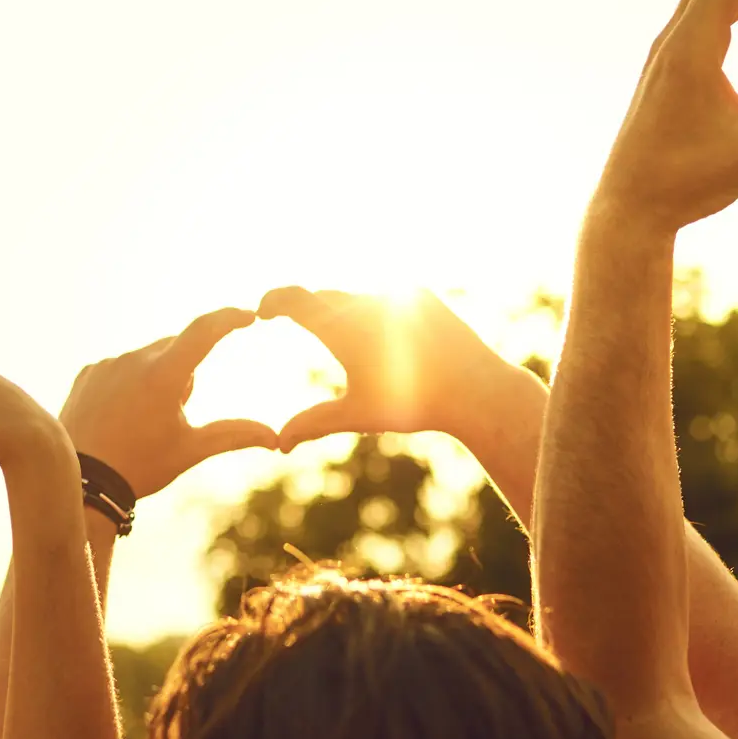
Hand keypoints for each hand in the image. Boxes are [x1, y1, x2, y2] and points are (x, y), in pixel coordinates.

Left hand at [57, 307, 274, 498]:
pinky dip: (128, 383)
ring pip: (148, 359)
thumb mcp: (191, 451)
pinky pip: (120, 367)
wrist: (81, 485)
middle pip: (177, 350)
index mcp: (163, 375)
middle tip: (173, 415)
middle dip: (184, 374)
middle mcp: (134, 360)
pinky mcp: (88, 373)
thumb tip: (275, 438)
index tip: (248, 315)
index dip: (229, 318)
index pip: (204, 330)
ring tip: (141, 422)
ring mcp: (107, 364)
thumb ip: (234, 436)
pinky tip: (120, 416)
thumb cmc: (140, 468)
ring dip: (156, 378)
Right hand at [257, 287, 538, 451]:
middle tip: (286, 317)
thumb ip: (313, 424)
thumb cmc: (412, 407)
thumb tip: (278, 444)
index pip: (294, 299)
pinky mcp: (421, 294)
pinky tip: (377, 332)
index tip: (261, 311)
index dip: (272, 301)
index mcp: (344, 329)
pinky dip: (373, 310)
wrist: (475, 390)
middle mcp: (366, 303)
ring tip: (331, 328)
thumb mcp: (357, 415)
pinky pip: (386, 296)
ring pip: (355, 297)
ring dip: (340, 310)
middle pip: (323, 298)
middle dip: (305, 309)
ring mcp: (395, 294)